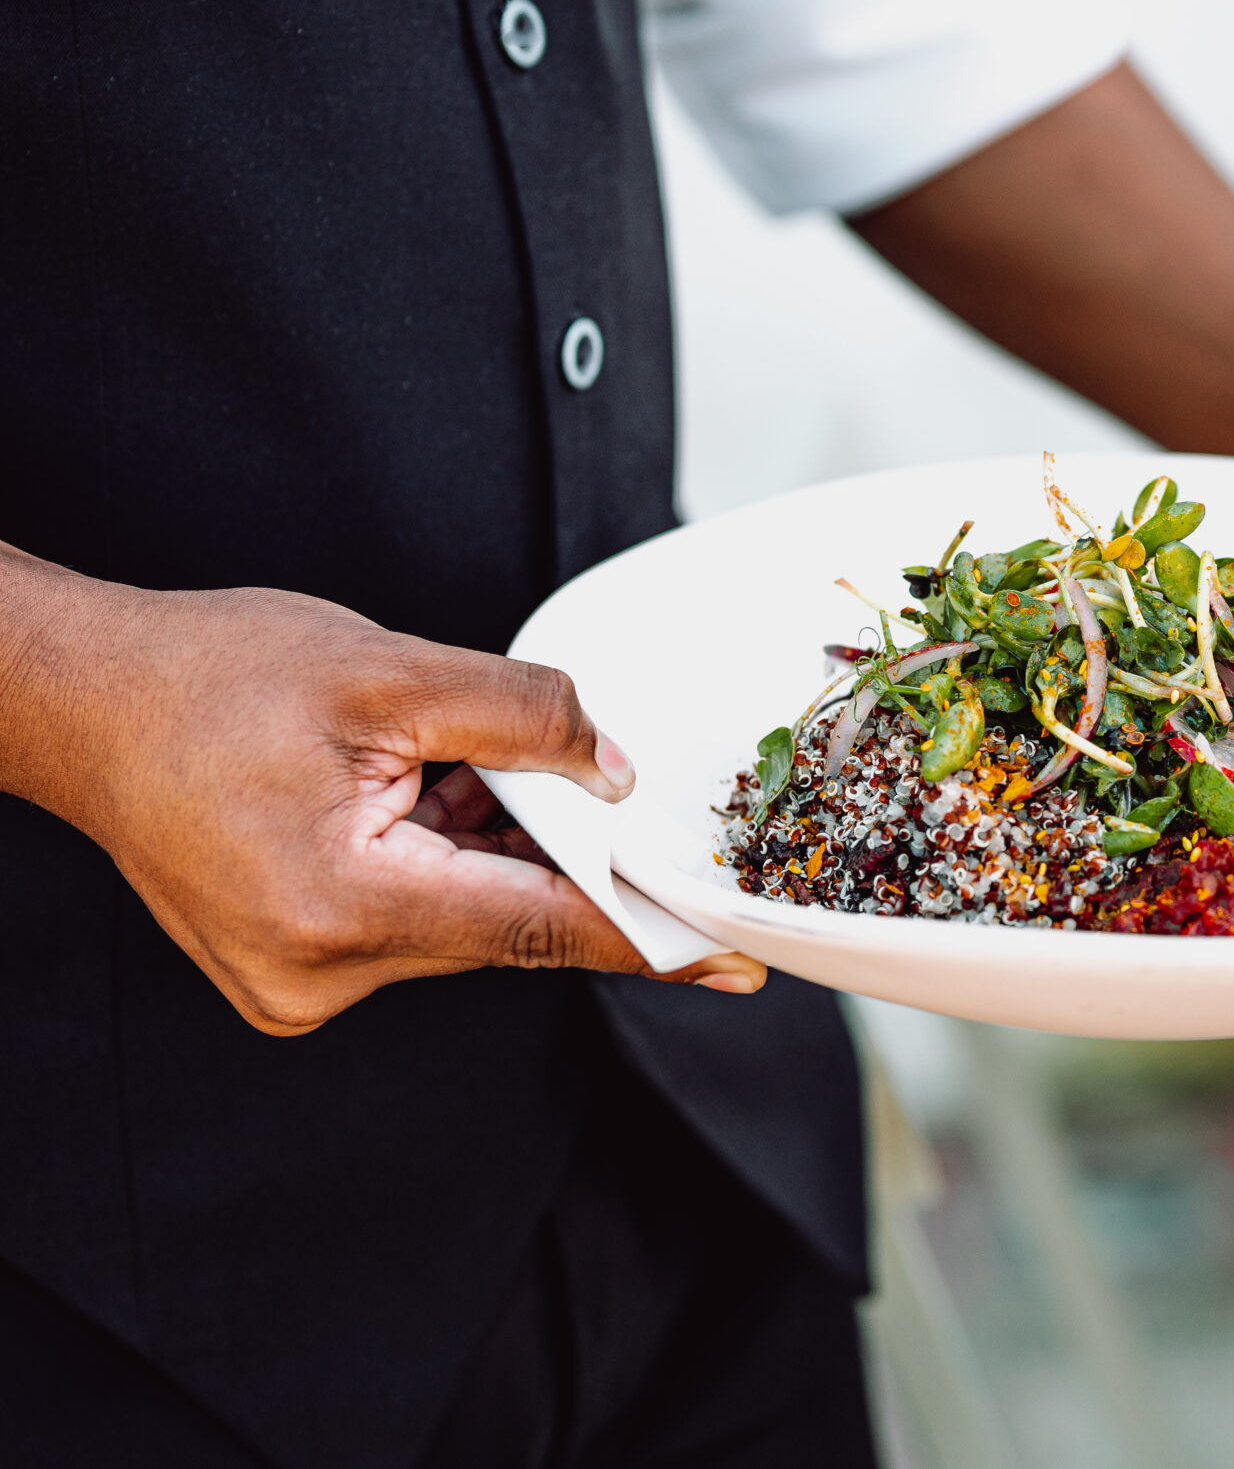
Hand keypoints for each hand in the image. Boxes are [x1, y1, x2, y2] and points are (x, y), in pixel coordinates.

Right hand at [1, 566, 762, 1035]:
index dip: (651, 938)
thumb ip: (526, 716)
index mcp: (345, 907)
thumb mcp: (388, 670)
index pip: (543, 932)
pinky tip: (411, 791)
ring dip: (485, 846)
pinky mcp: (294, 969)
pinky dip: (443, 860)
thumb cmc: (204, 678)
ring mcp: (300, 984)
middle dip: (546, 845)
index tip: (736, 960)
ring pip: (466, 920)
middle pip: (507, 922)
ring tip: (421, 760)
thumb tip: (619, 768)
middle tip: (538, 763)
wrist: (76, 703)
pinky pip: (418, 920)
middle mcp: (321, 972)